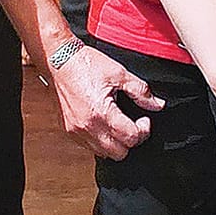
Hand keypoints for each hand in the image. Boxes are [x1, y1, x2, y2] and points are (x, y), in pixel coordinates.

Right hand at [50, 43, 162, 159]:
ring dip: (115, 143)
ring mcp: (76, 131)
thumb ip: (141, 91)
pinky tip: (103, 124)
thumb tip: (157, 104)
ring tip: (118, 124)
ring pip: (104, 154)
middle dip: (131, 140)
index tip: (144, 119)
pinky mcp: (69, 131)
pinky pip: (90, 148)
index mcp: (101, 112)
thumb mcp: (119, 73)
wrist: (58, 59)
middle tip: (132, 123)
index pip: (131, 138)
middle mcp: (87, 127)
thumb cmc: (86, 63)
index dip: (144, 130)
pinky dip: (101, 141)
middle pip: (120, 153)